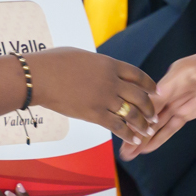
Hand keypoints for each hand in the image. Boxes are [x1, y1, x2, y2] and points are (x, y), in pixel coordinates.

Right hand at [26, 48, 157, 146]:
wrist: (39, 77)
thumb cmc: (53, 63)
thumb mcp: (81, 56)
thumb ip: (96, 64)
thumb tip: (99, 69)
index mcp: (108, 64)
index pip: (137, 75)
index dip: (149, 84)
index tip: (156, 91)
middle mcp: (111, 81)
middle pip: (139, 96)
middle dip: (150, 108)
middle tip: (155, 115)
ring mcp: (104, 98)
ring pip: (132, 113)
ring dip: (143, 123)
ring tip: (149, 130)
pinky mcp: (94, 114)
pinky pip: (117, 126)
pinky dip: (128, 134)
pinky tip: (135, 139)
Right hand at [122, 41, 195, 159]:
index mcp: (177, 76)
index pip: (154, 98)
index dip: (142, 114)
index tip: (129, 130)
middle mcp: (174, 89)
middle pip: (151, 113)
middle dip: (137, 130)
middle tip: (124, 151)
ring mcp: (181, 100)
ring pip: (159, 122)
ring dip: (145, 137)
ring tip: (129, 154)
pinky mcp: (191, 110)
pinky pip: (173, 125)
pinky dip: (161, 136)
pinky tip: (148, 147)